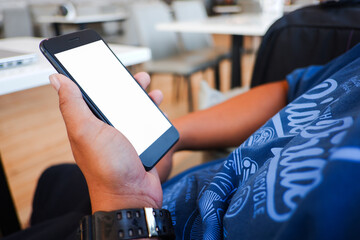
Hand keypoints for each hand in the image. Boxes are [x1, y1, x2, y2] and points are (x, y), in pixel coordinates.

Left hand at [50, 72, 162, 212]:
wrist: (133, 195)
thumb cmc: (107, 167)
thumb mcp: (85, 130)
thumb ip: (72, 104)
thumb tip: (56, 79)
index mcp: (88, 124)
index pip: (89, 95)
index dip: (96, 79)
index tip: (105, 65)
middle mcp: (105, 130)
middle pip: (115, 100)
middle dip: (128, 86)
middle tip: (139, 77)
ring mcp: (124, 137)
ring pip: (134, 111)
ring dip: (145, 98)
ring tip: (154, 92)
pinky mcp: (140, 144)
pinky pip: (148, 124)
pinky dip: (155, 115)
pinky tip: (160, 111)